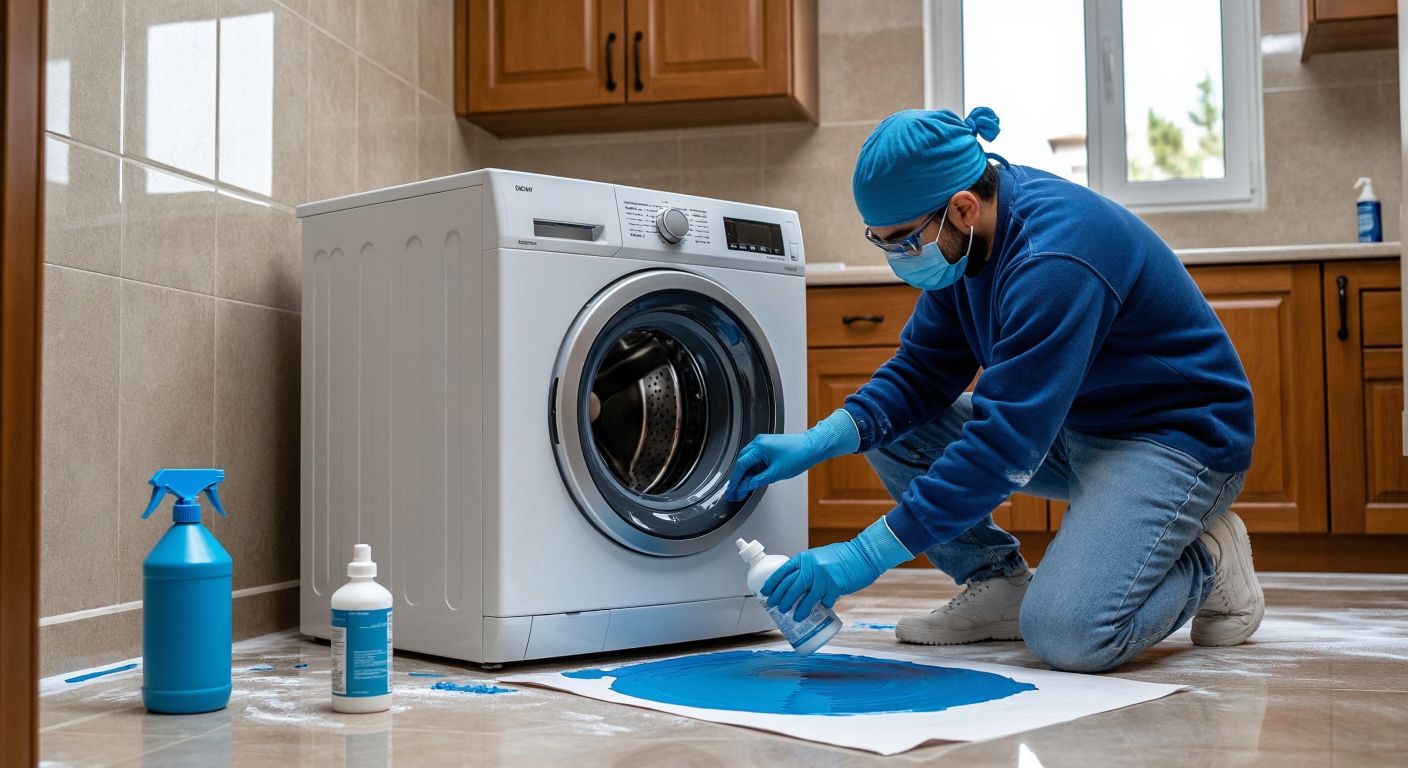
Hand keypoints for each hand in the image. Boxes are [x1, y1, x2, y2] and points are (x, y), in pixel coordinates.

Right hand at [724, 432, 818, 501]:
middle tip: (736, 490)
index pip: (740, 465)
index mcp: (759, 447)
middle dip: (738, 477)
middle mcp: (758, 442)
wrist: (812, 447)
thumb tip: (747, 485)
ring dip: (746, 474)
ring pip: (748, 460)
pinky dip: (753, 469)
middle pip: (741, 462)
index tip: (732, 489)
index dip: (735, 479)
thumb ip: (758, 480)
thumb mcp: (776, 473)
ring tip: (744, 488)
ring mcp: (763, 443)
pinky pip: (755, 458)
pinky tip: (753, 479)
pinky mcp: (767, 445)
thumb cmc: (799, 455)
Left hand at [761, 519, 913, 619]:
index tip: (764, 592)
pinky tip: (820, 612)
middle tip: (777, 608)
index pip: (783, 572)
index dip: (772, 583)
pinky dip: (823, 607)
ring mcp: (824, 576)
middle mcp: (812, 566)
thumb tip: (796, 585)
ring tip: (794, 617)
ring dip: (799, 609)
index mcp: (805, 558)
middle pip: (791, 586)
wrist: (864, 554)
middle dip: (781, 599)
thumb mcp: (819, 558)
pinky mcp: (836, 586)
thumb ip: (808, 568)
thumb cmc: (842, 557)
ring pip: (806, 598)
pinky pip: (826, 601)